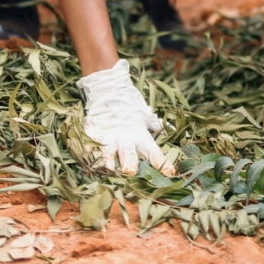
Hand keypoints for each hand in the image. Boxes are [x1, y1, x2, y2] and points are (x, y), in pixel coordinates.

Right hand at [78, 59, 175, 174]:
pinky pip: (91, 143)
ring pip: (108, 151)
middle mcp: (124, 137)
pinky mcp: (94, 133)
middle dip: (129, 162)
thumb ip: (155, 126)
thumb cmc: (130, 106)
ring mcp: (108, 136)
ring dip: (108, 161)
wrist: (109, 90)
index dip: (161, 162)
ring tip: (109, 169)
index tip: (170, 172)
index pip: (153, 150)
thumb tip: (175, 131)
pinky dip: (89, 150)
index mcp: (139, 134)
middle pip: (128, 153)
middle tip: (130, 171)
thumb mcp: (145, 116)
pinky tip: (88, 155)